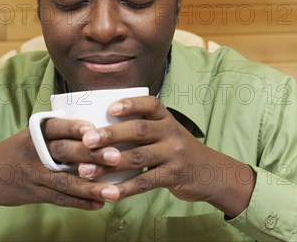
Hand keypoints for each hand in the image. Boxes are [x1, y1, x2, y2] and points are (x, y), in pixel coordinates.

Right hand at [0, 121, 118, 230]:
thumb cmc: (21, 151)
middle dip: (91, 155)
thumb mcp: (34, 135)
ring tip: (113, 192)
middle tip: (116, 157)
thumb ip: (61, 132)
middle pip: (65, 152)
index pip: (56, 126)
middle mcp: (35, 152)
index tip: (94, 130)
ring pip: (65, 180)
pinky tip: (99, 204)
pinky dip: (80, 202)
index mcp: (36, 132)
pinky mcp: (34, 193)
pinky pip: (60, 199)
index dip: (74, 128)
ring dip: (91, 187)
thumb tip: (103, 128)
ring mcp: (34, 174)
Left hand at [76, 96, 255, 216]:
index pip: (150, 104)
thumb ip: (143, 129)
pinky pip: (145, 182)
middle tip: (87, 141)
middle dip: (110, 135)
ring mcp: (173, 154)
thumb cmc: (177, 150)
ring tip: (86, 170)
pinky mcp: (173, 175)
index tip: (109, 108)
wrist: (210, 172)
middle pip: (139, 130)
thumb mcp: (167, 132)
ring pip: (139, 157)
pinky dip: (124, 188)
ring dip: (109, 164)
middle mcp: (171, 133)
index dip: (130, 104)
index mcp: (167, 118)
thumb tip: (99, 129)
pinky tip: (108, 193)